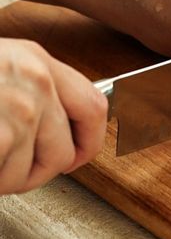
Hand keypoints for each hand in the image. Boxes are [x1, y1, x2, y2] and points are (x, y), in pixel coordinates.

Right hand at [0, 39, 107, 193]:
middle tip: (9, 172)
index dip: (91, 140)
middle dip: (38, 172)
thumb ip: (29, 88)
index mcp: (36, 60)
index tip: (79, 156)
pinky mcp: (2, 136)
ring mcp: (19, 108)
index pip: (94, 105)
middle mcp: (36, 81)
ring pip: (31, 172)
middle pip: (65, 150)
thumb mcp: (0, 66)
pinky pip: (6, 178)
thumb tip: (54, 125)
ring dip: (5, 178)